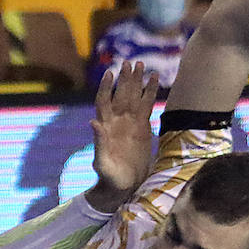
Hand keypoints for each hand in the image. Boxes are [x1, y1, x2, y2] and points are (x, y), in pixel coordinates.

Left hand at [86, 61, 157, 212]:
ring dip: (137, 81)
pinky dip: (150, 92)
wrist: (124, 185)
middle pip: (121, 94)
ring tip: (142, 64)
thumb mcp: (101, 162)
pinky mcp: (143, 127)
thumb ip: (98, 142)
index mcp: (105, 127)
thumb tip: (93, 122)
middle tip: (130, 63)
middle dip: (125, 79)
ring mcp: (130, 122)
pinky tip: (155, 79)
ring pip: (134, 97)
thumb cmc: (109, 176)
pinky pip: (147, 105)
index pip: (103, 101)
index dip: (106, 87)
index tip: (110, 74)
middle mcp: (117, 120)